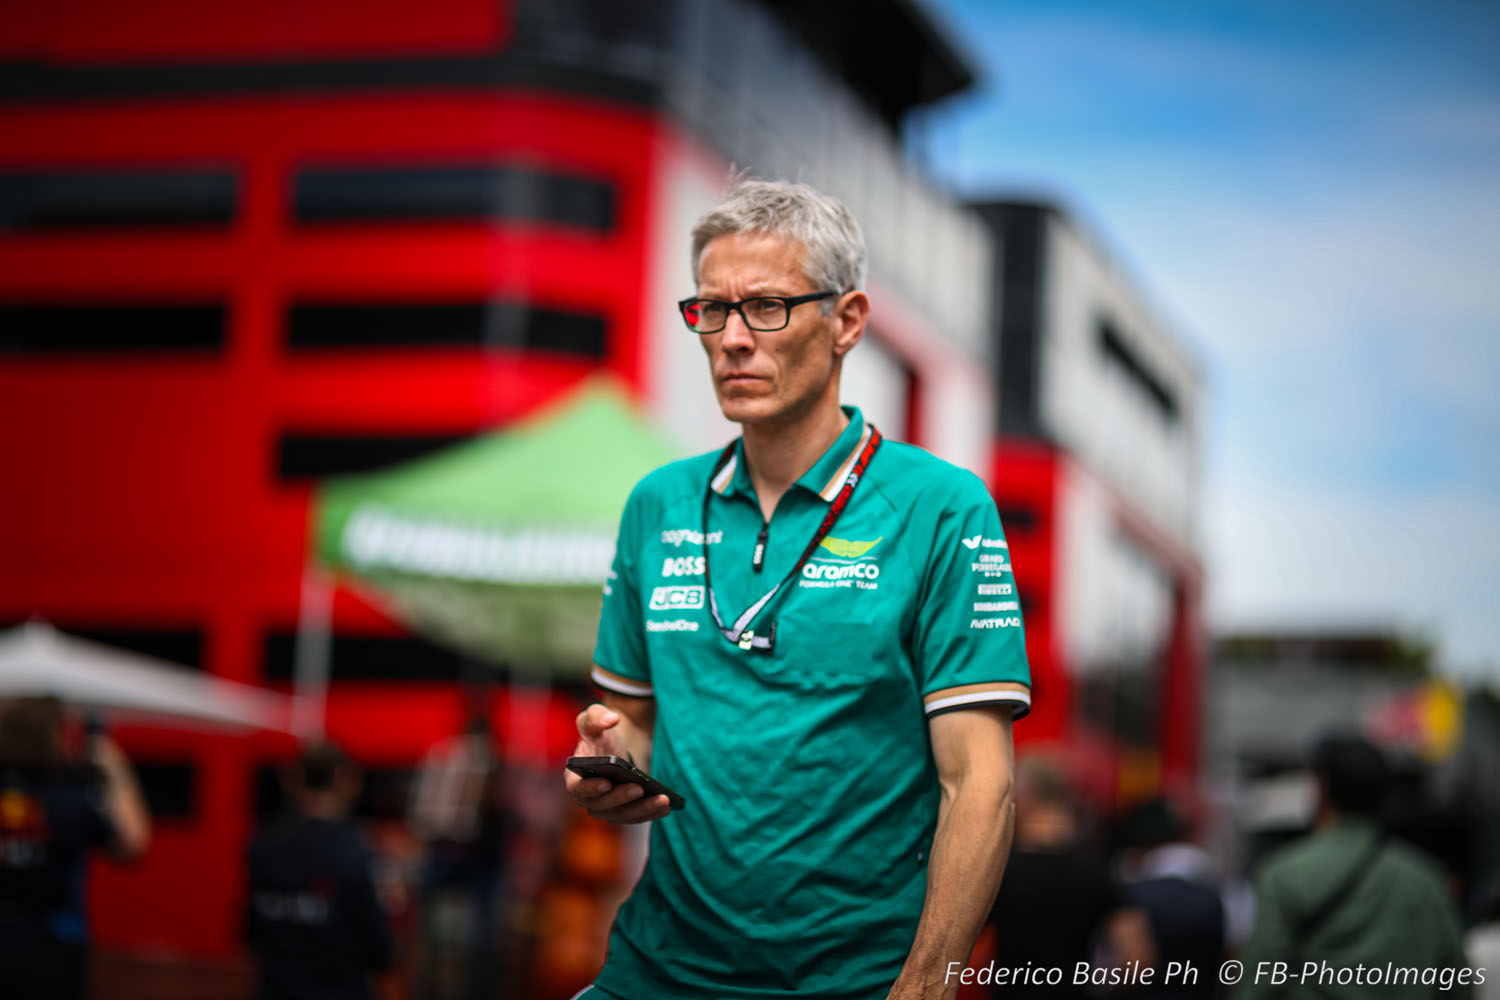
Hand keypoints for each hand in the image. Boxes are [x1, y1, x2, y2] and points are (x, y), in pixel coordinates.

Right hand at [564, 703, 670, 824]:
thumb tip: (610, 719)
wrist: (619, 748)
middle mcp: (590, 800)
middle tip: (638, 787)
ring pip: (624, 815)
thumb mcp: (594, 719)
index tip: (606, 782)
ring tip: (662, 800)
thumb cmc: (601, 735)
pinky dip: (652, 813)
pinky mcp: (626, 812)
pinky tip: (667, 806)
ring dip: (643, 809)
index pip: (578, 789)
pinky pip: (638, 817)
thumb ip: (596, 716)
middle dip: (621, 798)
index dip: (590, 788)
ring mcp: (608, 809)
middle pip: (603, 806)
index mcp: (575, 779)